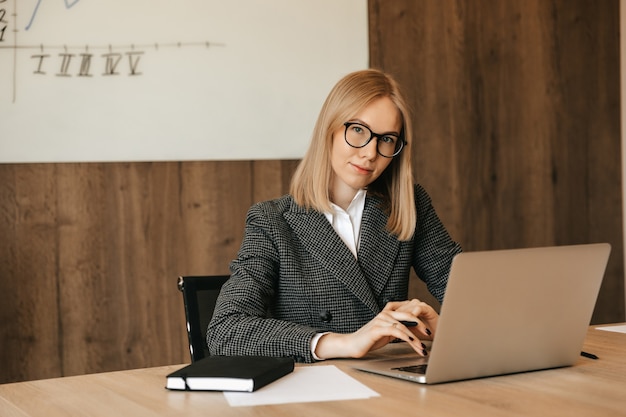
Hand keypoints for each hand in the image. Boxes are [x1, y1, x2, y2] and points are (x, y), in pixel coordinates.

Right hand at [314, 299, 437, 359]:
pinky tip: (414, 343)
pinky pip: (396, 331)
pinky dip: (407, 337)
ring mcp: (381, 320)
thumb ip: (397, 328)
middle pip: (409, 314)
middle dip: (422, 324)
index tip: (430, 327)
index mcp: (388, 312)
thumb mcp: (386, 332)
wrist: (351, 344)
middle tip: (431, 334)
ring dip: (416, 338)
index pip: (408, 311)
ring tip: (423, 348)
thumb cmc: (369, 339)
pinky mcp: (378, 329)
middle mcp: (385, 313)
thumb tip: (412, 332)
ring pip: (404, 325)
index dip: (420, 318)